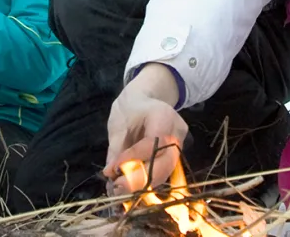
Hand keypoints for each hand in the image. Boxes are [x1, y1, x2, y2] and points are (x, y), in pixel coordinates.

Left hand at [103, 64, 187, 193]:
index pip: (152, 143)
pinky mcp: (176, 156)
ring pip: (165, 172)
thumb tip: (110, 174)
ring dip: (142, 185)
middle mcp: (177, 133)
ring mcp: (179, 145)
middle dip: (140, 179)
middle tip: (117, 187)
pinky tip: (128, 187)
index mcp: (163, 116)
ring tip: (119, 190)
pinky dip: (146, 182)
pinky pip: (163, 172)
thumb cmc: (130, 108)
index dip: (132, 159)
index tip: (112, 170)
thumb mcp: (118, 124)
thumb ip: (116, 149)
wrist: (146, 100)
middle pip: (165, 163)